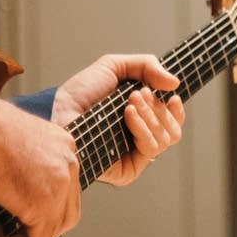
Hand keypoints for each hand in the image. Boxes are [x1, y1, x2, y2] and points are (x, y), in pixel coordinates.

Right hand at [0, 86, 82, 236]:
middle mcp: (68, 163)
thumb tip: (15, 186)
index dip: (51, 207)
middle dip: (48, 228)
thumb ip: (27, 160)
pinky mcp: (44, 205)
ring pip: (55, 227)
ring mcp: (60, 185)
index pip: (67, 185)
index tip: (30, 218)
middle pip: (69, 209)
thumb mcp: (16, 138)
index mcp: (63, 144)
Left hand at [52, 53, 183, 187]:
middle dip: (158, 107)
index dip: (176, 110)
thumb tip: (175, 83)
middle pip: (173, 130)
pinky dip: (143, 128)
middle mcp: (139, 140)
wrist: (59, 110)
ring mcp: (134, 156)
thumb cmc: (81, 93)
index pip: (172, 123)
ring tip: (129, 102)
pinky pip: (150, 149)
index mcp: (141, 120)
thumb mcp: (114, 67)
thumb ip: (146, 66)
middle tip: (137, 94)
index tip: (172, 96)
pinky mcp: (128, 170)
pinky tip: (128, 115)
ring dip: (151, 114)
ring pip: (165, 139)